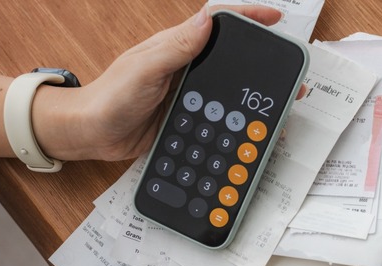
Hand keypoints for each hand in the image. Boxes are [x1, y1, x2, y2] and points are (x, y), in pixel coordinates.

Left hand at [32, 4, 285, 161]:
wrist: (91, 133)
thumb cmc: (110, 96)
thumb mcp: (144, 68)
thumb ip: (176, 47)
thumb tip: (207, 21)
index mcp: (177, 47)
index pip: (218, 22)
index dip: (247, 16)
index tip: (275, 18)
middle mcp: (186, 66)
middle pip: (232, 56)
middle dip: (263, 60)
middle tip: (290, 73)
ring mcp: (188, 92)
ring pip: (229, 88)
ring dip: (253, 95)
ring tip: (279, 106)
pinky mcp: (187, 117)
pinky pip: (219, 115)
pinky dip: (237, 121)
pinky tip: (250, 132)